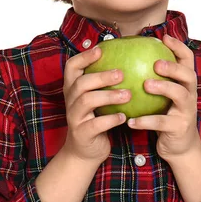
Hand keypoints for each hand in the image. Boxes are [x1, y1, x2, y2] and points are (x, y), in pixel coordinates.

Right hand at [62, 46, 129, 163]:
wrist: (85, 151)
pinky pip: (96, 124)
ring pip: (87, 101)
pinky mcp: (81, 134)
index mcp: (73, 89)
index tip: (101, 50)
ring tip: (128, 95)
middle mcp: (70, 101)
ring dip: (109, 96)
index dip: (84, 57)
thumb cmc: (96, 120)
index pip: (71, 67)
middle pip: (81, 83)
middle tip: (122, 74)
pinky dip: (111, 120)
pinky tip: (124, 117)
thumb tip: (130, 61)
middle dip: (101, 76)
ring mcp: (74, 117)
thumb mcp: (97, 100)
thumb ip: (106, 84)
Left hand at [127, 34, 200, 160]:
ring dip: (163, 88)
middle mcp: (190, 95)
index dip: (179, 47)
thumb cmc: (166, 115)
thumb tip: (129, 57)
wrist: (180, 147)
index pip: (188, 60)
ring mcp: (187, 111)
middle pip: (188, 75)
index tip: (164, 37)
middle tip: (156, 64)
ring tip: (145, 85)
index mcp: (185, 84)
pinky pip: (162, 123)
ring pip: (180, 95)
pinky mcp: (180, 128)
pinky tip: (131, 121)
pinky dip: (146, 121)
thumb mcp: (164, 96)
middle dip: (173, 67)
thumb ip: (154, 78)